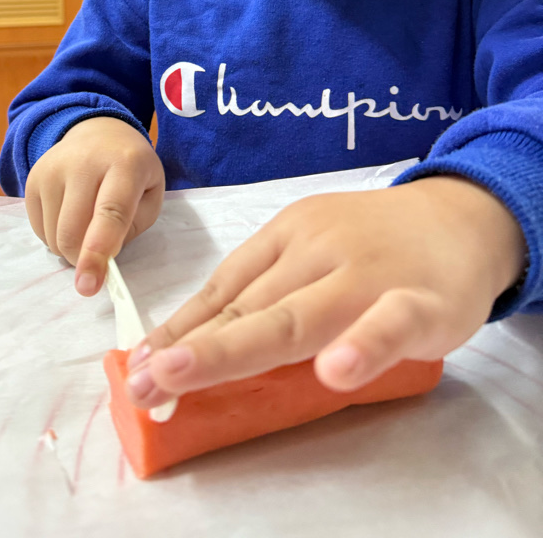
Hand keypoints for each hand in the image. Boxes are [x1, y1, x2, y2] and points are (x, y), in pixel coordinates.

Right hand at [24, 117, 164, 296]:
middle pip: (72, 231)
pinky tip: (70, 214)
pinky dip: (55, 236)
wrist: (98, 132)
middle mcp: (84, 163)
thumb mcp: (150, 194)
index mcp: (125, 165)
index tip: (89, 285)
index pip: (110, 213)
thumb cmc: (131, 171)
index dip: (98, 252)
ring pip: (53, 236)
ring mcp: (52, 169)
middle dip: (82, 260)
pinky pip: (38, 229)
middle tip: (97, 261)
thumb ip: (131, 228)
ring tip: (87, 224)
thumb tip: (99, 260)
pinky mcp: (33, 179)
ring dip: (70, 248)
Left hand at [125, 176, 525, 405]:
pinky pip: (390, 323)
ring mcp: (368, 276)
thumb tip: (193, 341)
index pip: (224, 288)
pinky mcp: (422, 302)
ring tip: (184, 374)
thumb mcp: (313, 253)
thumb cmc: (374, 246)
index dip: (178, 329)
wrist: (463, 218)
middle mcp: (318, 251)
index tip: (136, 365)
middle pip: (249, 306)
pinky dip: (363, 347)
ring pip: (301, 316)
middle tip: (142, 380)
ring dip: (237, 347)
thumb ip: (268, 292)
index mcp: (287, 237)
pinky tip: (335, 372)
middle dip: (190, 347)